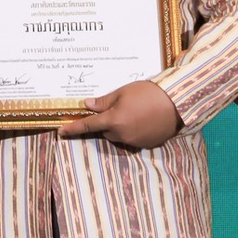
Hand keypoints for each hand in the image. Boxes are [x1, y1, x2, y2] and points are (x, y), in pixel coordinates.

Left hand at [58, 80, 182, 149]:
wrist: (177, 103)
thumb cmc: (148, 93)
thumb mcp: (123, 92)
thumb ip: (103, 102)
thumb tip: (87, 105)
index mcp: (113, 121)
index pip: (87, 126)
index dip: (73, 128)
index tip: (60, 132)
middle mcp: (121, 135)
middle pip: (105, 130)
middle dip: (107, 121)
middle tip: (120, 106)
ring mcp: (134, 142)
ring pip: (119, 135)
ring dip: (120, 126)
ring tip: (136, 111)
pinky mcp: (146, 145)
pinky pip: (133, 139)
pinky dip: (134, 131)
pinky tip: (144, 119)